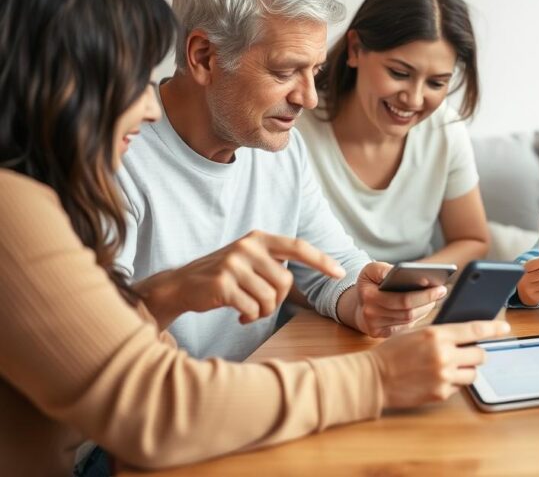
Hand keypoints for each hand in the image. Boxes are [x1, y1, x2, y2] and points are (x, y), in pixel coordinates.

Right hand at [139, 230, 344, 326]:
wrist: (180, 285)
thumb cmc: (223, 276)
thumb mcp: (248, 259)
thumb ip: (274, 261)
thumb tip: (316, 269)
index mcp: (258, 238)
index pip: (298, 246)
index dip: (321, 260)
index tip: (340, 273)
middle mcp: (247, 247)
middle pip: (284, 283)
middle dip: (277, 301)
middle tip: (261, 306)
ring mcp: (233, 264)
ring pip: (269, 299)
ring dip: (262, 312)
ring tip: (247, 309)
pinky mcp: (223, 284)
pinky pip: (252, 309)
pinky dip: (249, 318)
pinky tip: (238, 315)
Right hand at [345, 262, 447, 337]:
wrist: (357, 305)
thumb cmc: (370, 283)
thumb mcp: (371, 270)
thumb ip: (384, 269)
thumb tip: (401, 272)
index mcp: (369, 296)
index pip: (403, 299)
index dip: (423, 294)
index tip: (438, 287)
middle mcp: (370, 314)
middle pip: (408, 311)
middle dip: (428, 301)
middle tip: (442, 291)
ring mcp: (375, 327)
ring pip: (408, 320)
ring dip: (425, 309)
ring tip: (435, 298)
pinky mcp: (380, 335)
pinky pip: (404, 327)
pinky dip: (417, 318)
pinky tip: (425, 308)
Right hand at [371, 320, 510, 407]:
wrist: (374, 378)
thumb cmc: (393, 352)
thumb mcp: (417, 333)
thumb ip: (442, 333)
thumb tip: (466, 334)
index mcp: (437, 334)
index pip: (475, 329)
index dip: (494, 328)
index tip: (505, 329)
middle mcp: (444, 355)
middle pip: (480, 354)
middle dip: (475, 353)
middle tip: (465, 353)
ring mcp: (443, 376)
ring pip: (472, 373)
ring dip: (465, 370)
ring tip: (448, 367)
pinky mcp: (440, 393)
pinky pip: (458, 387)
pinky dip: (452, 383)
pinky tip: (435, 378)